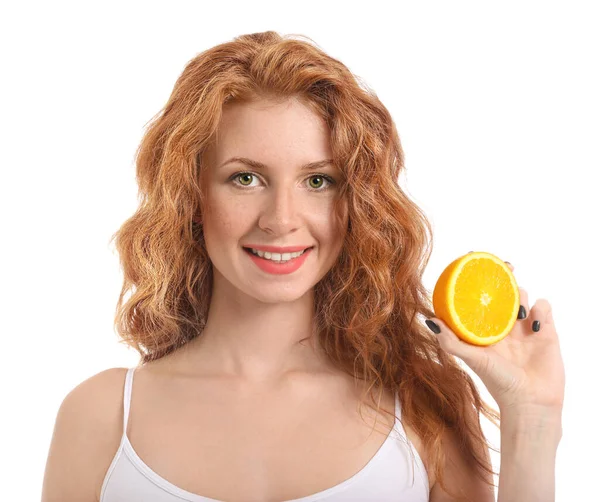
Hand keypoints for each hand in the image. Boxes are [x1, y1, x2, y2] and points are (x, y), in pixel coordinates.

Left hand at [427, 260, 564, 414]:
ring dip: (521, 294)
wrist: (532, 404)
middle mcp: (503, 326)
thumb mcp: (473, 359)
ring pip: (524, 297)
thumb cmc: (499, 383)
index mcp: (484, 329)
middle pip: (503, 292)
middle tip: (504, 266)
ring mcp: (525, 328)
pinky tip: (534, 322)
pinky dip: (541, 308)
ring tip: (517, 310)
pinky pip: (545, 308)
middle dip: (503, 277)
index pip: (478, 299)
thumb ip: (451, 342)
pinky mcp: (547, 332)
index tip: (473, 260)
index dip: (477, 281)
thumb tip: (429, 321)